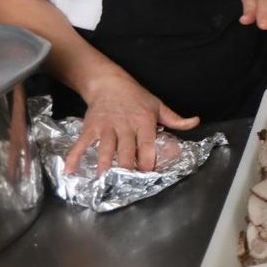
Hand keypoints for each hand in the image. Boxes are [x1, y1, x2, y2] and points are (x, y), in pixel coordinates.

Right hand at [66, 75, 198, 174]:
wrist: (109, 83)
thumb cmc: (136, 97)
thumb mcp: (158, 106)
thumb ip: (176, 119)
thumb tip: (196, 122)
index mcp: (144, 121)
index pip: (147, 143)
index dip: (147, 159)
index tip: (148, 174)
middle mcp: (125, 125)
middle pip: (126, 150)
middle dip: (127, 167)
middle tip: (127, 183)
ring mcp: (106, 127)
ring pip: (106, 148)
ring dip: (104, 165)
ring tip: (104, 180)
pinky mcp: (90, 127)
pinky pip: (82, 143)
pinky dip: (75, 156)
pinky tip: (71, 171)